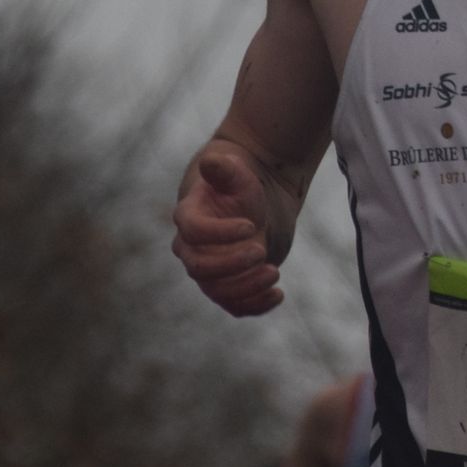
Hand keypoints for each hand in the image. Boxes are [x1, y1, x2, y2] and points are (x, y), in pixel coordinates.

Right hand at [172, 142, 282, 315]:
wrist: (251, 204)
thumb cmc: (239, 184)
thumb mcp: (236, 173)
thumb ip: (223, 168)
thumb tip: (211, 161)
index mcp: (189, 217)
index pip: (192, 232)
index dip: (218, 233)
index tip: (250, 225)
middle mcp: (192, 248)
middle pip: (200, 268)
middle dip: (231, 264)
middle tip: (261, 249)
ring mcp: (209, 269)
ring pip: (217, 291)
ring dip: (245, 288)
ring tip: (274, 273)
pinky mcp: (228, 284)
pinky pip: (235, 305)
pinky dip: (255, 305)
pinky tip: (278, 294)